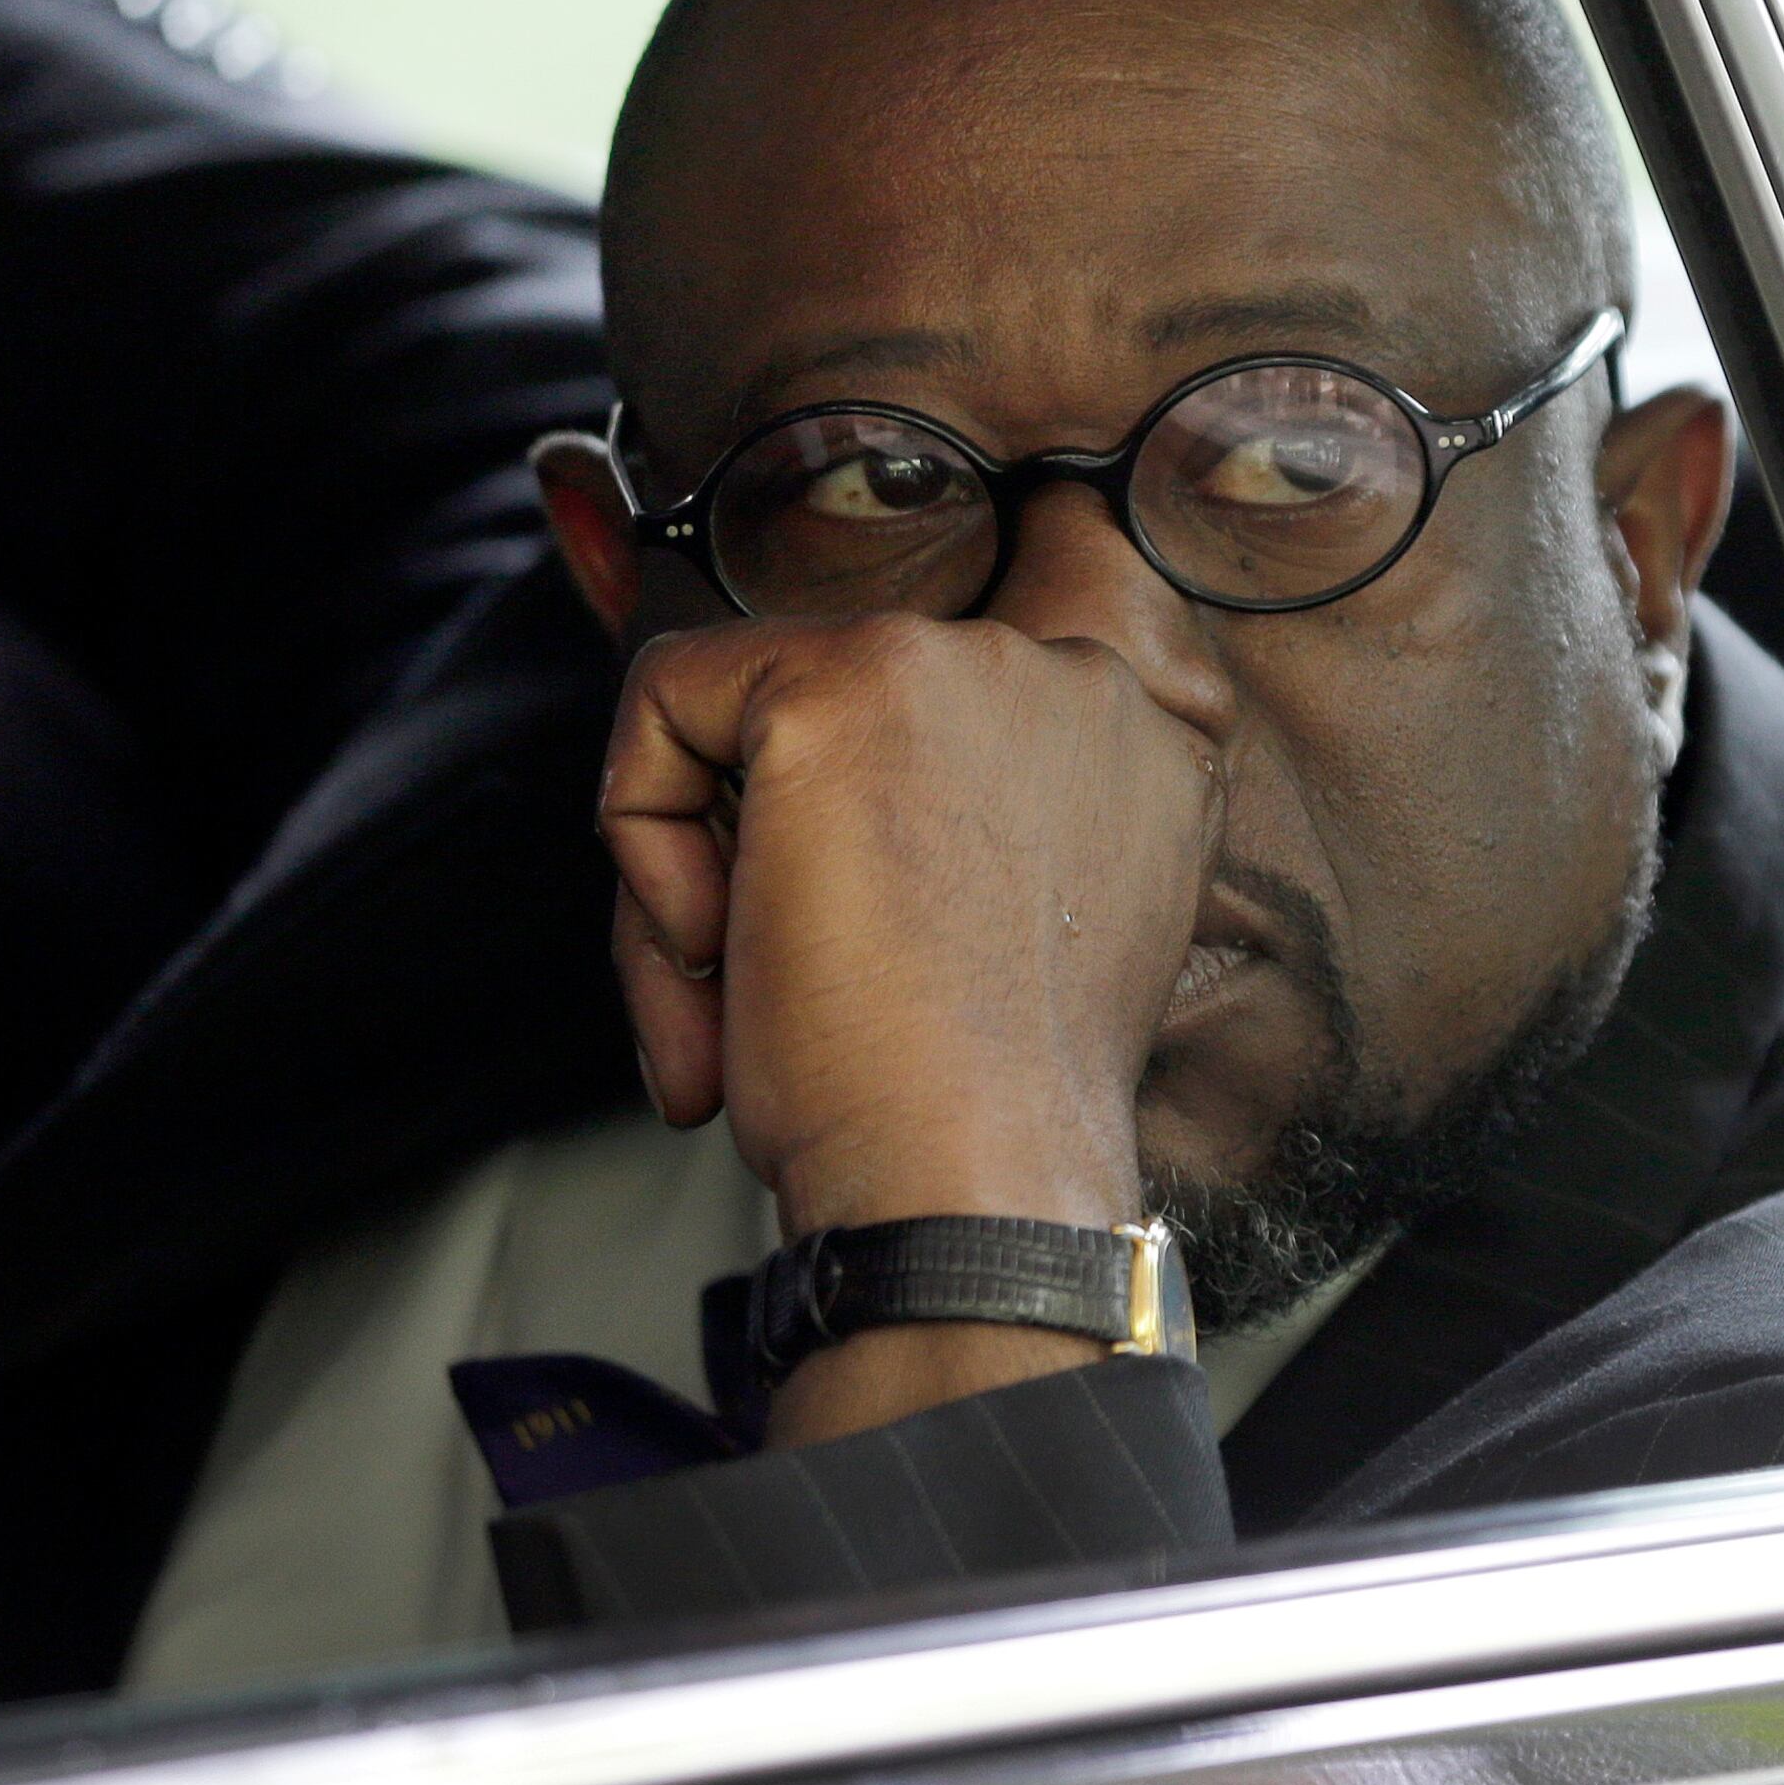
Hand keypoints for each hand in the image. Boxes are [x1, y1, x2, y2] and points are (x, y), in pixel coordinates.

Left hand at [598, 614, 1224, 1434]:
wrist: (973, 1182)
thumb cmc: (981, 1110)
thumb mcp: (1023, 935)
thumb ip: (980, 826)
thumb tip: (827, 784)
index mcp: (1144, 746)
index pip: (1039, 602)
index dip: (924, 706)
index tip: (869, 815)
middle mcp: (1075, 678)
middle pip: (849, 694)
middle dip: (780, 838)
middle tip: (775, 986)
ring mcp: (963, 668)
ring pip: (748, 709)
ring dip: (711, 864)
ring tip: (740, 1001)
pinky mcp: (841, 687)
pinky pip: (666, 704)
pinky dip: (640, 834)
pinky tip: (719, 945)